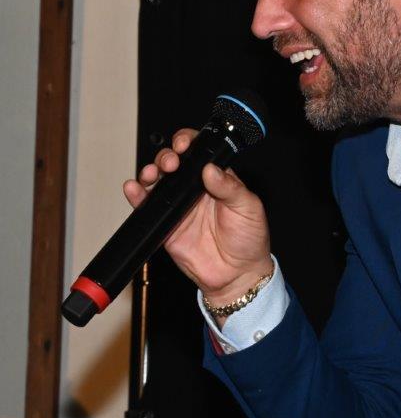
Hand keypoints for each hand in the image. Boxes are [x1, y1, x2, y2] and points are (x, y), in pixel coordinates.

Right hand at [123, 128, 273, 308]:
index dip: (188, 143)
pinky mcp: (165, 225)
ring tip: (151, 174)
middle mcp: (194, 189)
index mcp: (217, 179)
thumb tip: (211, 169)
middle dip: (167, 156)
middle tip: (171, 162)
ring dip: (150, 172)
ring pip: (157, 182)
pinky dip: (137, 197)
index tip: (185, 145)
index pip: (198, 153)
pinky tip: (134, 189)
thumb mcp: (248, 207)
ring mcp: (178, 206)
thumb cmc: (249, 239)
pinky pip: (147, 208)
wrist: (237, 274)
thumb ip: (230, 187)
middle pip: (173, 163)